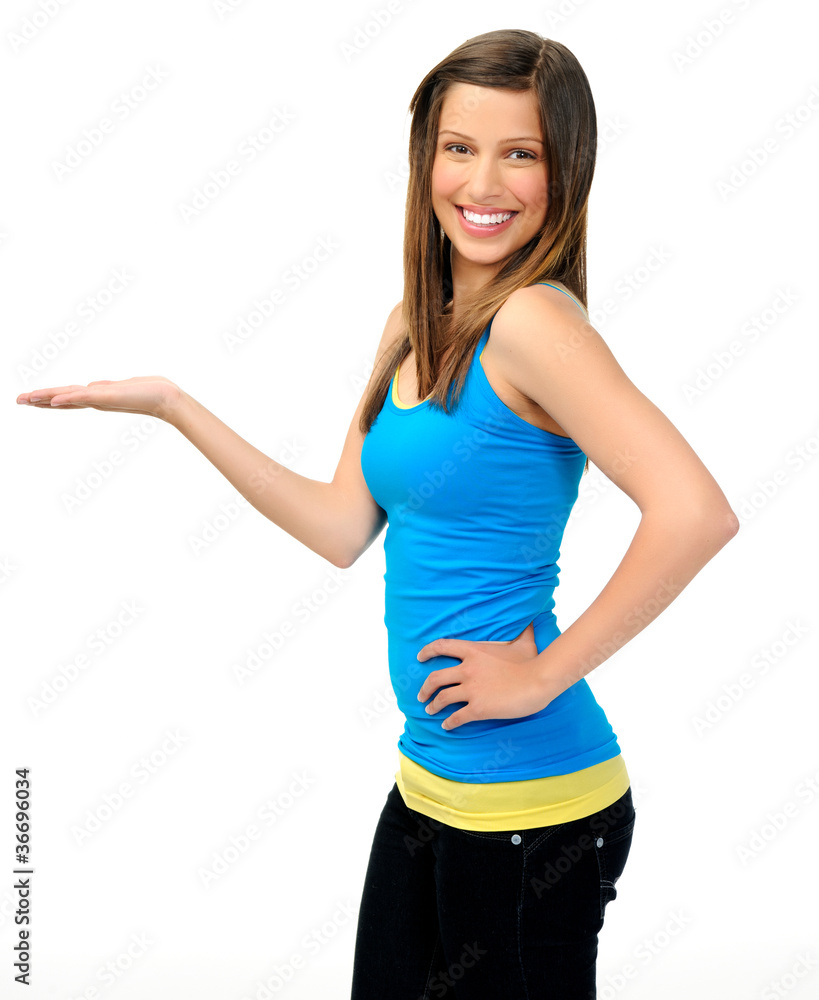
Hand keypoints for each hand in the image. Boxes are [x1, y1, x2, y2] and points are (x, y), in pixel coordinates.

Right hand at [16, 376, 182, 421]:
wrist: (165, 398)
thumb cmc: (148, 392)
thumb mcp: (119, 389)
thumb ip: (104, 390)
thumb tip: (93, 388)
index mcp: (96, 397)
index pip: (66, 397)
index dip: (48, 398)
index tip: (30, 398)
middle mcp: (95, 400)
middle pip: (61, 399)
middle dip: (39, 400)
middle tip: (18, 400)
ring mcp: (100, 399)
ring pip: (67, 398)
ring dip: (46, 399)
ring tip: (26, 400)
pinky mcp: (107, 397)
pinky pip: (83, 398)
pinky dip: (68, 399)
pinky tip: (54, 401)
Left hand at [415, 620, 552, 730]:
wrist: (538, 681)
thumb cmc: (532, 662)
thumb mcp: (524, 642)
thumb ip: (523, 629)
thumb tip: (531, 618)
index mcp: (474, 651)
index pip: (442, 646)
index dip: (427, 651)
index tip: (419, 657)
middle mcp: (468, 669)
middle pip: (435, 678)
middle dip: (425, 688)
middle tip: (421, 695)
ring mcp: (471, 690)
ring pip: (442, 698)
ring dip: (433, 706)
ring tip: (430, 710)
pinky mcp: (478, 708)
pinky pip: (456, 717)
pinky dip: (449, 722)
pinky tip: (446, 726)